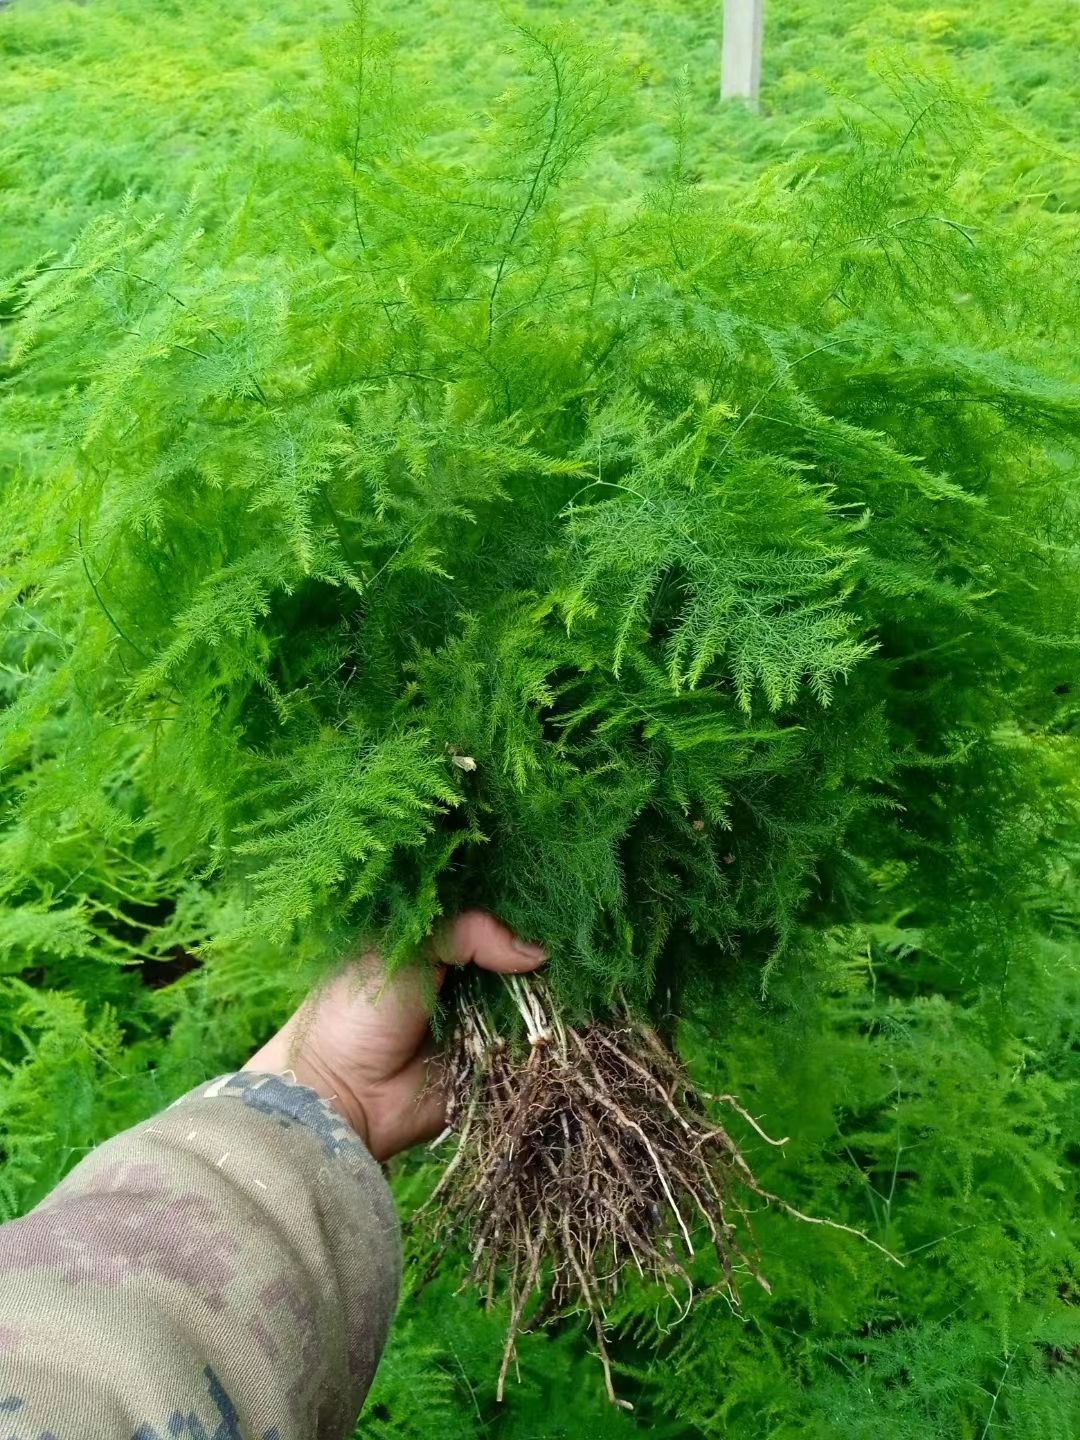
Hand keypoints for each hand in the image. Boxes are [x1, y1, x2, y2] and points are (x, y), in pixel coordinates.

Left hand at [243, 911, 545, 1160]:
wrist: (341, 1092)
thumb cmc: (359, 1009)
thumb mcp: (409, 949)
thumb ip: (470, 933)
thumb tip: (539, 952)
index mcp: (439, 940)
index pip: (491, 914)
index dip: (519, 909)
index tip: (552, 899)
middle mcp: (466, 977)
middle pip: (520, 957)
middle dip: (543, 952)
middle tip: (575, 940)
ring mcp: (485, 1020)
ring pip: (533, 1000)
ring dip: (550, 995)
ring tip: (574, 980)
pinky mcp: (496, 1063)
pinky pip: (533, 1047)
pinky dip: (547, 1035)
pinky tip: (567, 1018)